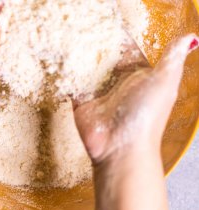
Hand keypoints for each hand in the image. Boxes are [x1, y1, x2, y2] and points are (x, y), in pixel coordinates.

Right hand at [74, 34, 198, 164]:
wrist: (121, 147)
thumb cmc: (147, 115)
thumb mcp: (165, 81)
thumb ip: (173, 58)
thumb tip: (191, 39)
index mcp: (137, 76)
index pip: (127, 52)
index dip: (119, 39)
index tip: (109, 26)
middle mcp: (117, 84)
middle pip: (104, 59)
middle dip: (96, 45)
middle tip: (85, 31)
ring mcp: (98, 93)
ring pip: (86, 69)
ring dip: (79, 57)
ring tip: (71, 40)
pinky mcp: (81, 103)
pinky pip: (72, 84)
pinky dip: (66, 74)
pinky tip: (61, 60)